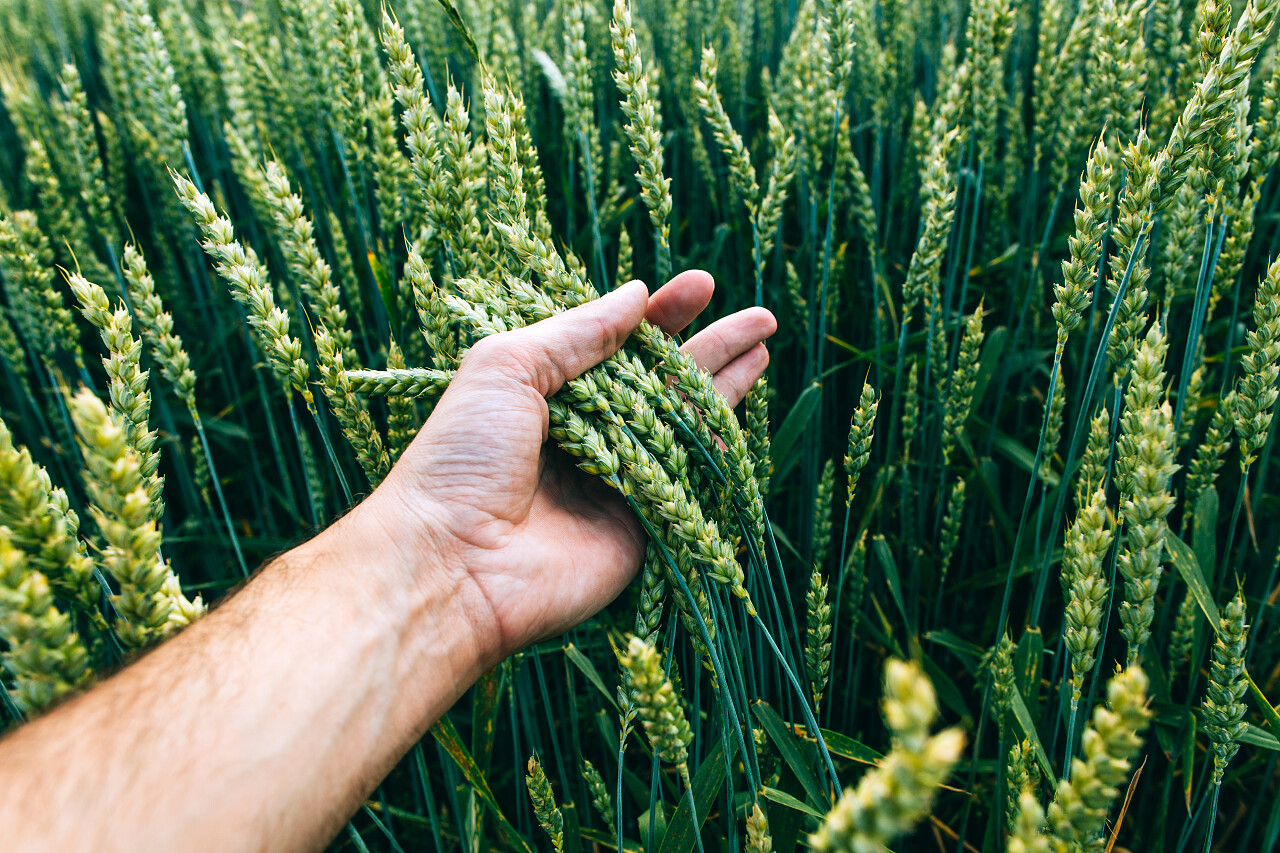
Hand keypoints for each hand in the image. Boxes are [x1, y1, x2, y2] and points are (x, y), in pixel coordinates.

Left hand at [359, 271, 774, 664]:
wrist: (452, 563)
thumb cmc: (462, 457)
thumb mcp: (506, 368)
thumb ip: (576, 332)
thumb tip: (636, 294)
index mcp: (546, 394)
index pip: (616, 344)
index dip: (660, 316)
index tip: (701, 285)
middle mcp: (584, 434)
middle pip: (660, 383)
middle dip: (709, 348)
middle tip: (761, 318)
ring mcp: (615, 481)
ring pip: (680, 426)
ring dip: (724, 387)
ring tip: (763, 346)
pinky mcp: (639, 527)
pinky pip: (685, 479)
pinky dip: (715, 445)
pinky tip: (742, 410)